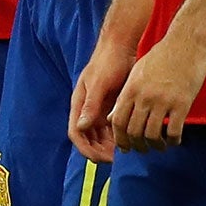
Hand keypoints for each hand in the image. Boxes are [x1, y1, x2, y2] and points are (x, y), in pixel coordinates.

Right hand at [69, 36, 135, 161]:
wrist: (121, 46)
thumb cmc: (107, 62)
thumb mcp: (98, 84)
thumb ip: (90, 105)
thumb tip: (82, 127)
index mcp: (79, 104)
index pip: (76, 134)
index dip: (86, 149)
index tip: (101, 159)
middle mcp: (87, 109)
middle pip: (87, 138)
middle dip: (99, 150)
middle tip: (116, 158)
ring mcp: (98, 108)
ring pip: (100, 135)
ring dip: (108, 145)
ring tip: (124, 151)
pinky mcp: (110, 106)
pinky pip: (111, 127)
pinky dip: (117, 135)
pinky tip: (129, 139)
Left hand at [108, 31, 205, 151]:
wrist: (185, 42)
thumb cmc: (161, 56)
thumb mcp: (137, 73)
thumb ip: (126, 95)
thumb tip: (114, 117)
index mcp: (131, 89)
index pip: (118, 122)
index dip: (120, 139)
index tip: (125, 147)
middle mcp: (144, 97)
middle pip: (134, 132)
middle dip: (137, 146)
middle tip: (143, 149)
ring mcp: (163, 101)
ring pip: (153, 135)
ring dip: (156, 145)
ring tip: (160, 146)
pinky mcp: (182, 103)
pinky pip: (175, 131)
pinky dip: (173, 140)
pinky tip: (174, 140)